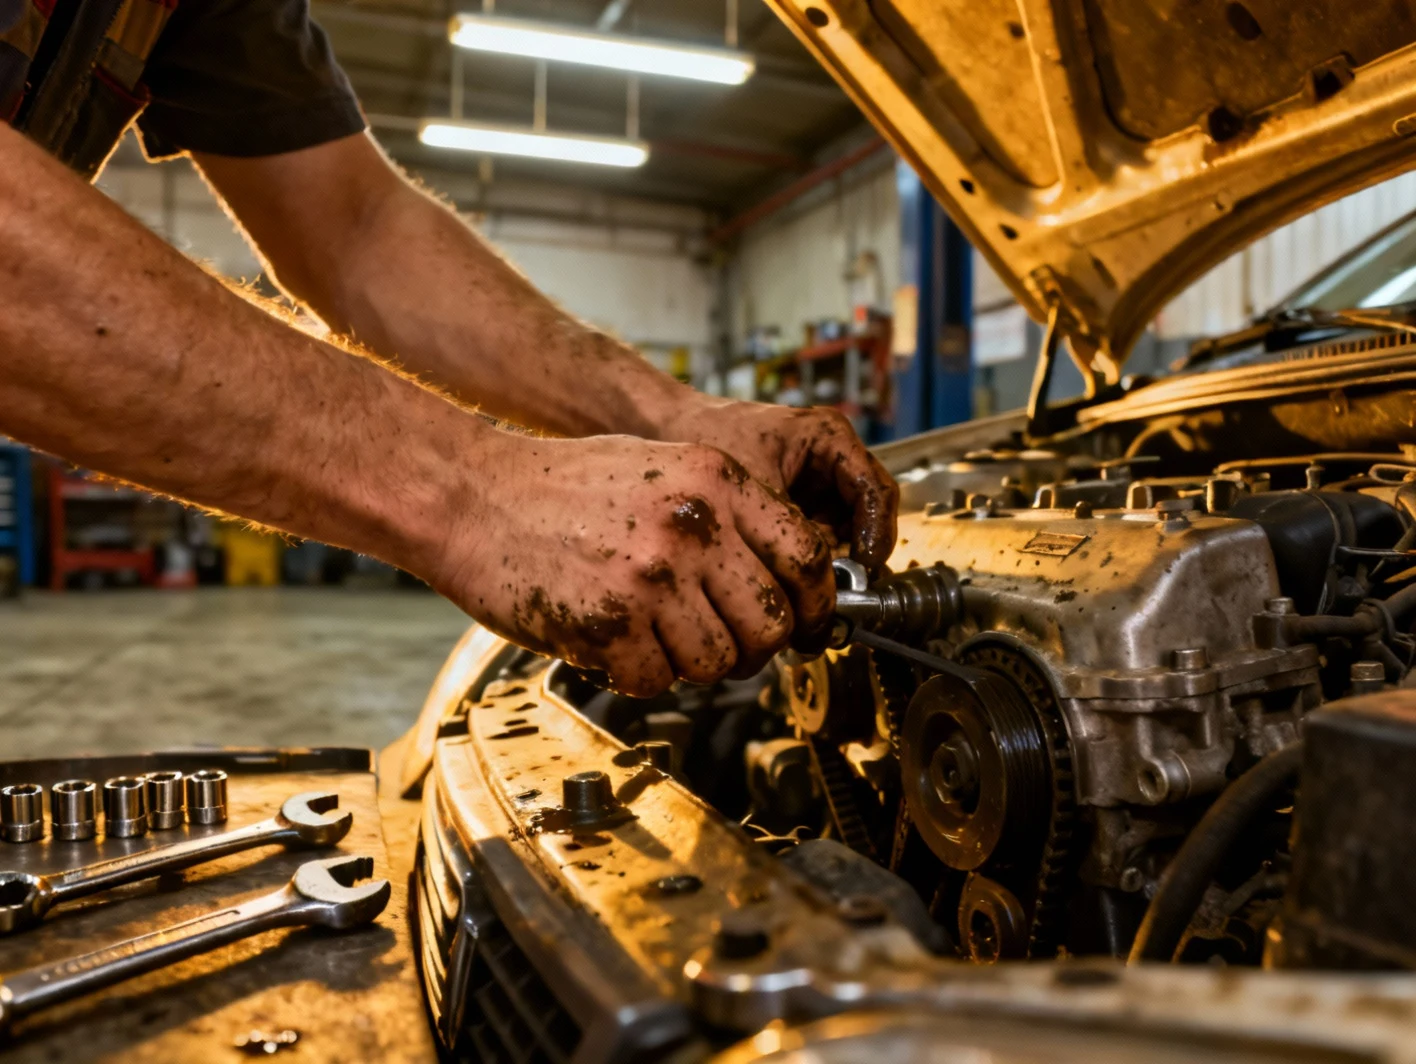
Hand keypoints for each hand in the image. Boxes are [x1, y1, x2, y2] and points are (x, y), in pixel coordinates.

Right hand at [434, 433, 835, 696]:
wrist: (471, 495)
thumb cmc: (560, 486)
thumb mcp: (663, 467)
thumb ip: (725, 516)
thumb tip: (782, 579)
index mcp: (716, 480)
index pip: (807, 556)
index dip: (814, 601)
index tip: (803, 621)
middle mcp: (694, 526)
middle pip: (772, 623)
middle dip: (754, 647)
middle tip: (722, 644)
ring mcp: (653, 576)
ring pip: (719, 663)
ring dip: (689, 663)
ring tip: (650, 635)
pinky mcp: (610, 623)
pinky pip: (657, 682)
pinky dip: (636, 675)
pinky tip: (610, 642)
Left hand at [658, 398, 898, 570]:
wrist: (667, 428)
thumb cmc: (706, 434)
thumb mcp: (751, 483)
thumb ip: (787, 526)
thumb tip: (813, 577)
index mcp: (830, 438)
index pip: (875, 489)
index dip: (877, 532)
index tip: (864, 566)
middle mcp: (831, 459)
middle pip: (864, 516)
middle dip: (850, 553)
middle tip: (833, 588)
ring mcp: (815, 484)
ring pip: (842, 534)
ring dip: (827, 560)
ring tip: (802, 583)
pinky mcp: (798, 505)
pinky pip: (815, 539)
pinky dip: (805, 559)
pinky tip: (784, 574)